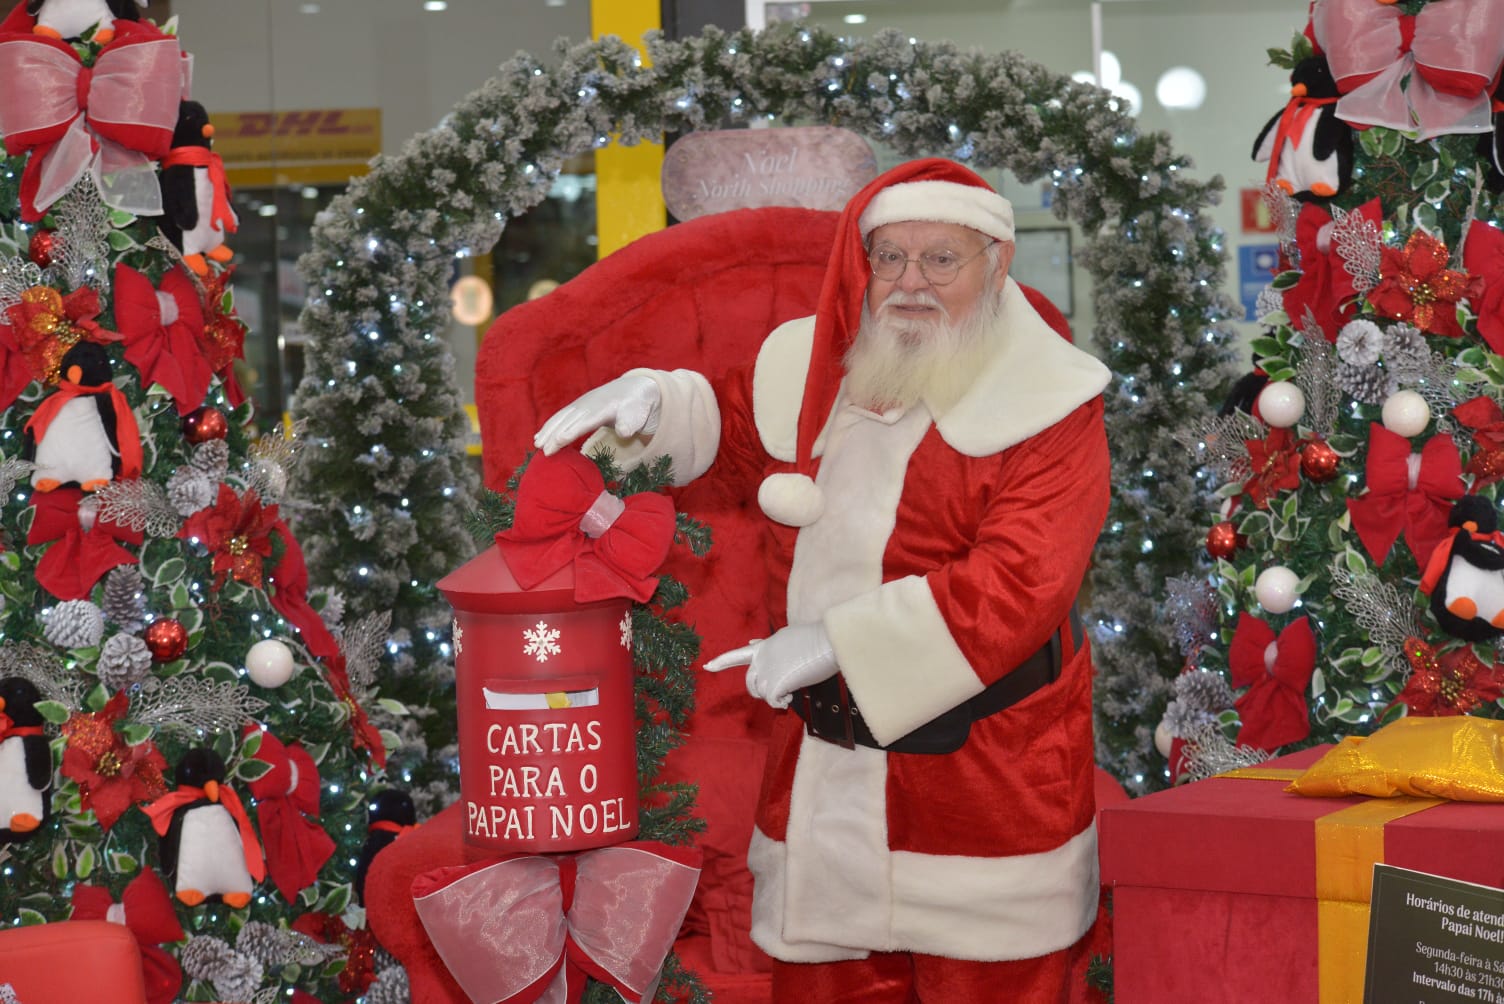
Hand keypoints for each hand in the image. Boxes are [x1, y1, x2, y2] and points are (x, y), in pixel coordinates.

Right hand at [534, 374, 661, 455]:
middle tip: (542, 450)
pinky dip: (549, 426)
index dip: (571, 431)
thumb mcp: (638, 415)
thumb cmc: (637, 407)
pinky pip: (560, 417)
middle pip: (568, 420)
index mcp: (604, 408)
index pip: (585, 421)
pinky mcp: (578, 407)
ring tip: (536, 445)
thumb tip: (623, 432)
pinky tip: (539, 437)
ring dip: (547, 431)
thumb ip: (630, 423)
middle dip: (554, 434)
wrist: (635, 389)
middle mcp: (589, 405)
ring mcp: (582, 404)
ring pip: (561, 418)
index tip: (559, 441)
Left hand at [704, 623, 837, 708]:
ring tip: (791, 691)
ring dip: (776, 696)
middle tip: (780, 692)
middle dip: (761, 692)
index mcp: (764, 647)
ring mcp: (766, 672)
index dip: (722, 661)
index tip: (707, 667)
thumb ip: (769, 645)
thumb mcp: (787, 636)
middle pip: (750, 684)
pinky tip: (791, 697)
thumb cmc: (815, 639)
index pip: (738, 654)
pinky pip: (773, 702)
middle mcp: (761, 659)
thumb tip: (753, 644)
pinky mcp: (775, 684)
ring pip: (762, 694)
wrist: (827, 641)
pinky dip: (782, 703)